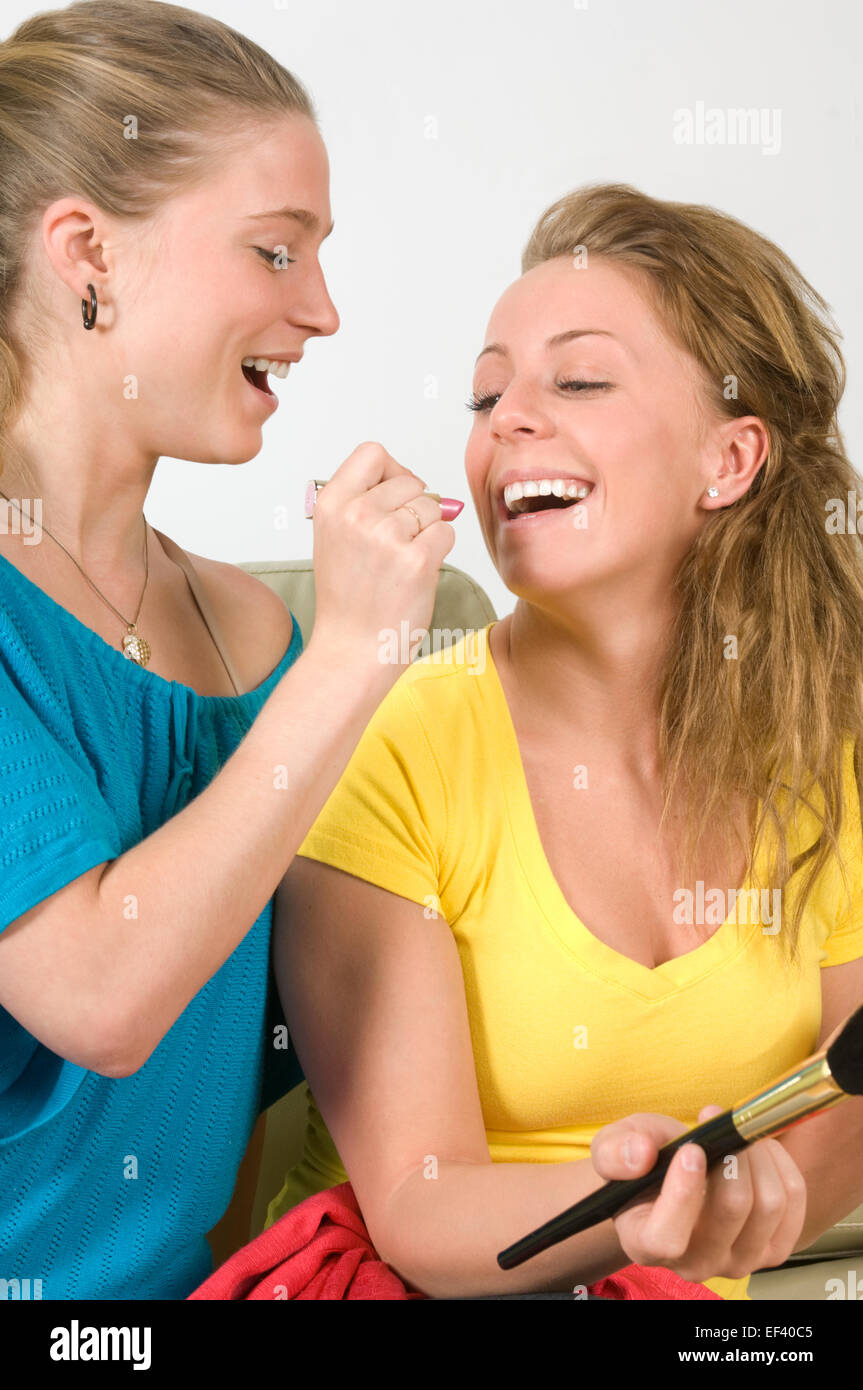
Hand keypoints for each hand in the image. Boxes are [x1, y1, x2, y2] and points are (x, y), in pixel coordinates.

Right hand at [309, 442, 454, 671]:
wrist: (351, 650)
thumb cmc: (348, 599)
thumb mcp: (335, 538)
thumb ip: (365, 503)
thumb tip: (420, 486)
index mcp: (331, 504)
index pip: (373, 453)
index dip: (391, 472)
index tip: (392, 497)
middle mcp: (357, 514)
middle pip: (411, 481)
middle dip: (414, 508)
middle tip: (397, 544)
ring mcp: (387, 536)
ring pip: (433, 507)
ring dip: (428, 532)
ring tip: (401, 563)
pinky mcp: (417, 560)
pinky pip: (446, 533)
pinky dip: (439, 551)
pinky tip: (415, 574)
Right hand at [590, 1105, 807, 1283]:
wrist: (670, 1179)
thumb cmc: (641, 1166)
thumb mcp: (612, 1147)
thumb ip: (615, 1151)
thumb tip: (640, 1154)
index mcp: (647, 1244)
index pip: (668, 1237)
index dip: (683, 1195)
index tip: (690, 1151)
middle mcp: (695, 1263)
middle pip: (732, 1211)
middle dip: (731, 1155)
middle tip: (714, 1118)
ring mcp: (738, 1261)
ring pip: (768, 1205)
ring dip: (757, 1155)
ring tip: (736, 1133)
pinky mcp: (773, 1248)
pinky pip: (794, 1202)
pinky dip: (780, 1164)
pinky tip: (758, 1149)